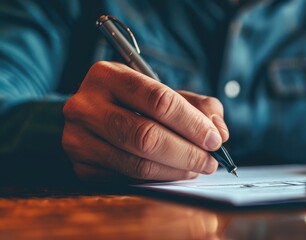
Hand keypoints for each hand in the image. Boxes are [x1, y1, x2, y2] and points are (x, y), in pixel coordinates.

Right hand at [62, 61, 228, 181]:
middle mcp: (86, 105)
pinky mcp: (80, 165)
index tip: (214, 139)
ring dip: (175, 170)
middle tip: (210, 161)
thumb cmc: (136, 102)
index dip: (191, 123)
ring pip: (136, 163)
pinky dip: (157, 179)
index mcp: (108, 75)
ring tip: (196, 169)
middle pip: (145, 135)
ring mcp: (78, 137)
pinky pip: (126, 179)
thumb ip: (199, 107)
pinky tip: (174, 173)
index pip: (158, 100)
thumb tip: (219, 133)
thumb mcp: (167, 92)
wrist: (93, 115)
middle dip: (186, 152)